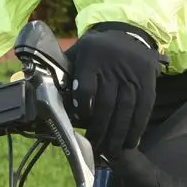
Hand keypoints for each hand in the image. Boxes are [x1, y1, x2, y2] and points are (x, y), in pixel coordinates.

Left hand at [66, 22, 161, 158]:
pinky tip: (130, 142)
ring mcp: (132, 72)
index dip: (81, 109)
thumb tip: (38, 93)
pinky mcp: (148, 80)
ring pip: (126, 108)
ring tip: (111, 151)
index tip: (77, 123)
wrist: (127, 34)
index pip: (85, 88)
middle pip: (106, 103)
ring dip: (118, 134)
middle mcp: (113, 63)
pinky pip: (144, 107)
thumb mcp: (76, 53)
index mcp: (91, 56)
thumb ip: (61, 72)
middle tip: (95, 149)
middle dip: (100, 130)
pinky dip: (137, 127)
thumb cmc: (94, 52)